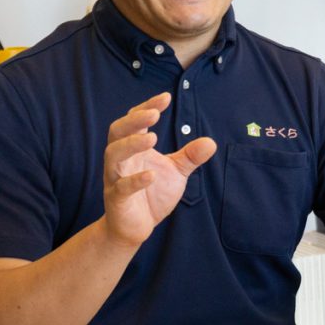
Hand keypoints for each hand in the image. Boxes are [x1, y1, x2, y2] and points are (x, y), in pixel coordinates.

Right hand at [102, 92, 215, 247]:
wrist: (136, 227)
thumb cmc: (152, 193)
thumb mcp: (176, 172)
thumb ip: (190, 156)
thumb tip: (211, 142)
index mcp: (134, 148)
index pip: (135, 121)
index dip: (147, 107)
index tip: (165, 97)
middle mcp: (121, 159)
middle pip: (117, 132)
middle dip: (134, 121)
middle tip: (154, 114)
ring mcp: (115, 178)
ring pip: (113, 155)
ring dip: (131, 145)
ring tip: (153, 138)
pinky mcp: (116, 199)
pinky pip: (121, 187)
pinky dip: (135, 181)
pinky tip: (151, 175)